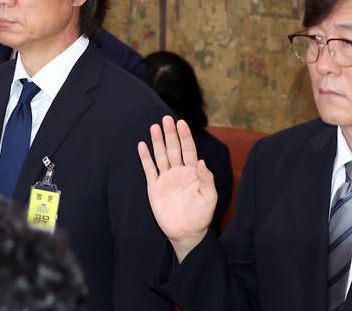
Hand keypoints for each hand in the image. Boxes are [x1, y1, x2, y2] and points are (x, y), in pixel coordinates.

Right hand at [138, 116, 216, 261]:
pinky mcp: (155, 187)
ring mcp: (166, 178)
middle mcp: (178, 171)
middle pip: (173, 149)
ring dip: (157, 142)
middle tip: (166, 118)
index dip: (185, 136)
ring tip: (154, 127)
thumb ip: (207, 178)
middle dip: (170, 134)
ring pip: (161, 156)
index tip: (181, 123)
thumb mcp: (209, 197)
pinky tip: (142, 146)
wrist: (186, 232)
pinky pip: (149, 170)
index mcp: (193, 172)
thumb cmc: (201, 214)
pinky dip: (145, 158)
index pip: (188, 150)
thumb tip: (202, 161)